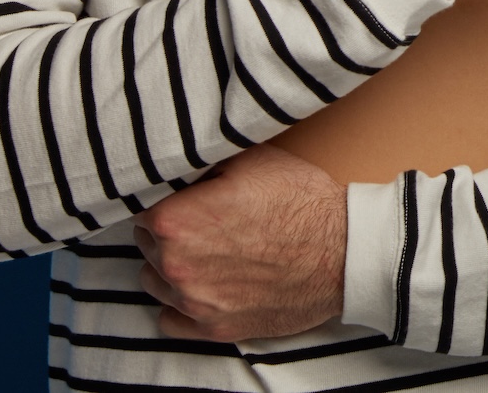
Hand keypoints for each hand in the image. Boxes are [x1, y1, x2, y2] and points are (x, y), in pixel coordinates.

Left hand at [135, 144, 343, 341]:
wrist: (345, 250)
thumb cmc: (302, 201)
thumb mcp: (252, 160)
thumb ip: (204, 168)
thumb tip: (182, 170)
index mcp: (176, 220)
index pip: (142, 209)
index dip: (167, 201)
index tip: (186, 200)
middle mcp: (175, 265)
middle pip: (147, 246)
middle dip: (169, 234)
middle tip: (204, 224)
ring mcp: (194, 301)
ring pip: (154, 282)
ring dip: (172, 268)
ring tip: (207, 255)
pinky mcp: (215, 328)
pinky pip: (170, 320)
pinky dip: (181, 305)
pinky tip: (205, 287)